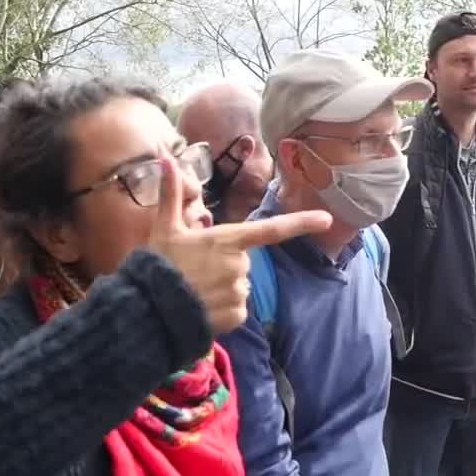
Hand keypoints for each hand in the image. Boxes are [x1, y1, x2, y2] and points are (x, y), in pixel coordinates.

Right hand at [147, 158, 330, 334]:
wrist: (149, 310)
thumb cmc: (158, 265)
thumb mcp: (164, 228)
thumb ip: (171, 194)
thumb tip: (166, 159)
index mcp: (227, 240)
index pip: (271, 230)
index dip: (301, 222)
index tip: (326, 219)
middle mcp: (239, 265)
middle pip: (242, 262)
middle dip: (224, 266)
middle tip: (195, 271)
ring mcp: (239, 291)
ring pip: (239, 285)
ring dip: (222, 288)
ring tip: (195, 291)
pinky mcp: (237, 315)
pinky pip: (237, 309)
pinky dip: (223, 310)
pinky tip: (202, 308)